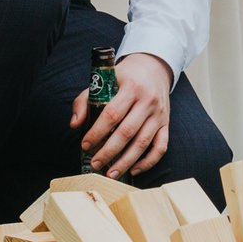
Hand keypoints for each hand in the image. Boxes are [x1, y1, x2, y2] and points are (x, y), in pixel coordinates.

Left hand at [68, 53, 171, 178]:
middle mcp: (148, 101)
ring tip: (110, 173)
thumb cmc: (124, 77)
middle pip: (127, 132)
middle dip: (109, 151)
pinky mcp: (166, 123)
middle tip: (95, 163)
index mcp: (131, 87)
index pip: (112, 114)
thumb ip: (85, 101)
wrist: (153, 68)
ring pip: (143, 143)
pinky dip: (148, 161)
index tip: (85, 145)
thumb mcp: (104, 81)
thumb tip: (76, 124)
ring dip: (126, 161)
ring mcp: (160, 114)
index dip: (97, 132)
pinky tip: (134, 169)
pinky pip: (161, 147)